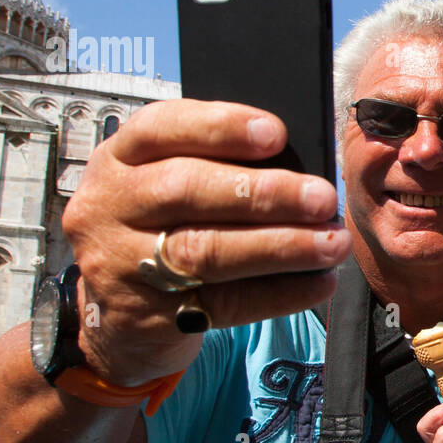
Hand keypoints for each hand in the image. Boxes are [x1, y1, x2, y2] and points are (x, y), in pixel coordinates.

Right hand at [62, 100, 351, 385]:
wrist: (113, 315)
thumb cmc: (161, 227)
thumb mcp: (166, 184)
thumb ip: (215, 167)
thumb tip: (300, 167)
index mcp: (119, 158)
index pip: (161, 127)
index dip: (219, 127)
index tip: (276, 133)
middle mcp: (110, 206)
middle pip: (185, 190)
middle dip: (263, 193)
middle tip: (323, 198)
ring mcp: (122, 264)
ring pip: (206, 251)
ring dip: (281, 246)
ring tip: (332, 243)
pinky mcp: (148, 315)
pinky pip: (223, 303)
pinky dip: (279, 293)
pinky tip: (318, 282)